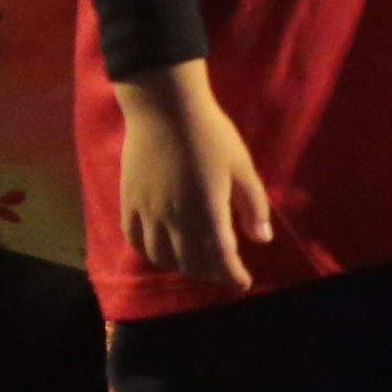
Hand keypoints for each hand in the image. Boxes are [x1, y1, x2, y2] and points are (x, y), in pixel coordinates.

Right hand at [112, 64, 274, 295]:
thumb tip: (262, 239)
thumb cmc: (211, 134)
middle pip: (190, 262)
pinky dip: (150, 253)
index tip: (243, 282)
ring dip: (181, 267)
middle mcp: (174, 218)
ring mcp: (147, 212)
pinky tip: (162, 250)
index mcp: (206, 211)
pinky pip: (135, 240)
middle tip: (224, 272)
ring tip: (197, 264)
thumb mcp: (242, 167)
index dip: (232, 275)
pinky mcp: (128, 202)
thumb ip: (253, 205)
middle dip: (210, 273)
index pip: (221, 257)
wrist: (165, 109)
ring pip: (161, 256)